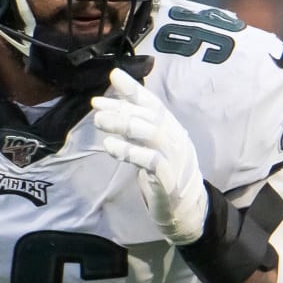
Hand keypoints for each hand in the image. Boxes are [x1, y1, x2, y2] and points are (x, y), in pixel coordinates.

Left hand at [92, 68, 209, 244]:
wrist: (186, 207)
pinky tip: (110, 146)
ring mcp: (173, 157)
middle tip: (96, 106)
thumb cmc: (164, 173)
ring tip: (99, 121)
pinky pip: (148, 160)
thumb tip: (112, 108)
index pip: (152, 102)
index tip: (114, 75)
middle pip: (148, 115)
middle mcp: (174, 137)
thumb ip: (136, 127)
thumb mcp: (151, 146)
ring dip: (122, 124)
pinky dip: (129, 151)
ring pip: (149, 132)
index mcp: (171, 127)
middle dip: (121, 107)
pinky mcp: (167, 177)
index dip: (133, 89)